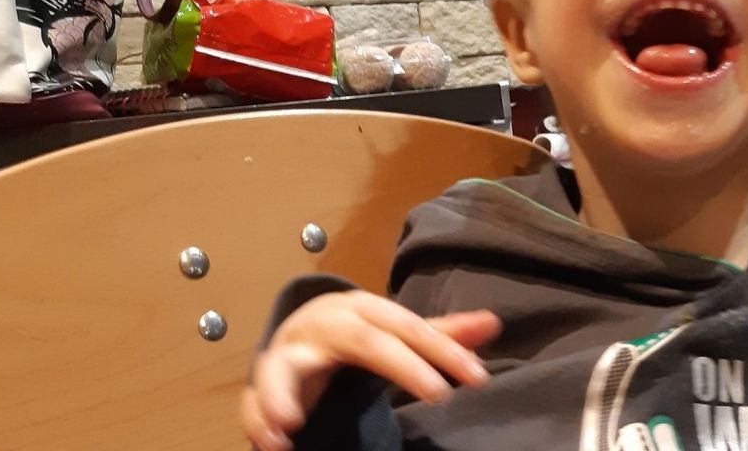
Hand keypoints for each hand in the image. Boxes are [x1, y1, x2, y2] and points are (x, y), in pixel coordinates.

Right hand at [240, 290, 500, 450]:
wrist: (303, 329)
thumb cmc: (359, 334)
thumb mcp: (397, 332)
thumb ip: (441, 334)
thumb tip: (493, 323)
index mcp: (363, 310)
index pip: (411, 327)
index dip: (446, 351)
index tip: (479, 379)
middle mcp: (325, 324)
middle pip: (367, 341)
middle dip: (404, 367)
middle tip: (439, 397)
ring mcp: (289, 351)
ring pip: (284, 366)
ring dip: (283, 393)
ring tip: (291, 423)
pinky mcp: (264, 380)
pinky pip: (255, 398)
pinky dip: (259, 419)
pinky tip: (273, 444)